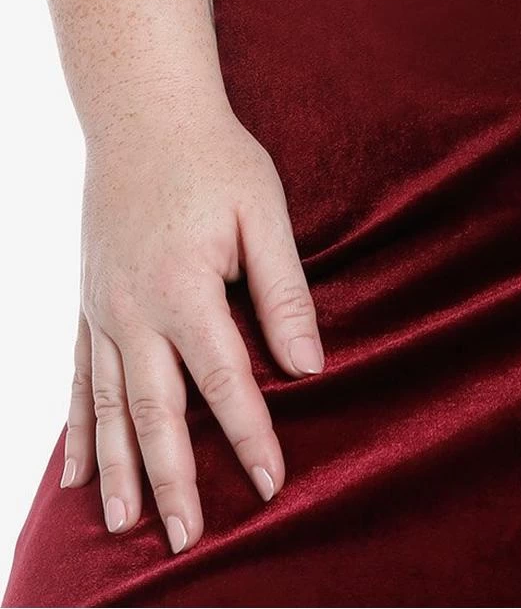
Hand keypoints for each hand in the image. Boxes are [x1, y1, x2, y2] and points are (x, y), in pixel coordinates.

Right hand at [63, 99, 322, 554]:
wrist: (143, 113)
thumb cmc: (215, 158)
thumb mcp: (264, 211)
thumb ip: (283, 290)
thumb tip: (310, 363)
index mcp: (184, 289)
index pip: (224, 381)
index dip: (251, 435)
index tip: (272, 484)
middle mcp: (134, 312)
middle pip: (157, 412)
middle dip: (175, 479)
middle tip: (188, 539)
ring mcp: (102, 311)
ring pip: (107, 408)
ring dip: (120, 471)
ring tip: (129, 526)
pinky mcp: (87, 304)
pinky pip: (76, 381)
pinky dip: (77, 432)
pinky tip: (77, 479)